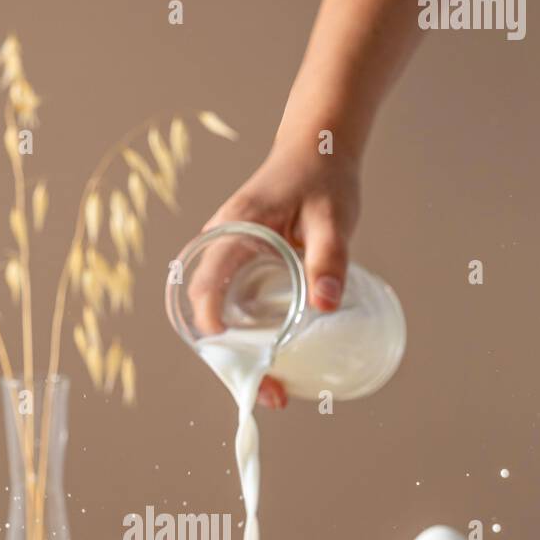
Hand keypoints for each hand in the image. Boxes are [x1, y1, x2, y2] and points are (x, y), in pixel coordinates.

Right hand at [204, 141, 360, 405]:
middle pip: (209, 312)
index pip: (206, 286)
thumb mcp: (334, 216)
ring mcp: (229, 257)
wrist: (316, 145)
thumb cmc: (322, 174)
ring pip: (221, 315)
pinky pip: (236, 306)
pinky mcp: (242, 265)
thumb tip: (325, 304)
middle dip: (233, 359)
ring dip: (242, 355)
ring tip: (275, 389)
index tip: (238, 362)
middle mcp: (222, 246)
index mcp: (234, 230)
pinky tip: (278, 359)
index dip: (214, 328)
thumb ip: (330, 258)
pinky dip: (251, 338)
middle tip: (268, 393)